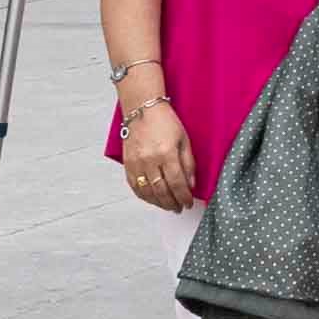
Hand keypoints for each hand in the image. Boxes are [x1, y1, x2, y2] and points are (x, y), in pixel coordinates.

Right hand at [114, 89, 203, 215]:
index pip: (177, 183)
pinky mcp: (127, 165)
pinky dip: (144, 196)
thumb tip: (191, 184)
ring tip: (168, 206)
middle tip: (179, 208)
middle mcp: (149, 161)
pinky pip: (135, 186)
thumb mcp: (184, 139)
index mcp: (166, 154)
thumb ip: (188, 163)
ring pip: (147, 192)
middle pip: (161, 191)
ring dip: (158, 203)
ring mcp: (136, 164)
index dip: (183, 197)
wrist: (142, 110)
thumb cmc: (165, 122)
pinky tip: (152, 199)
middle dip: (172, 203)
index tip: (188, 203)